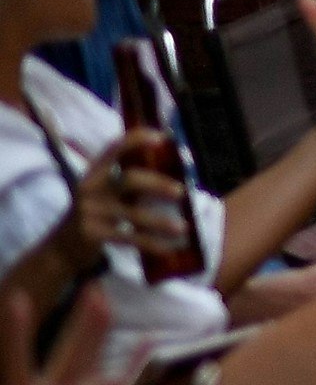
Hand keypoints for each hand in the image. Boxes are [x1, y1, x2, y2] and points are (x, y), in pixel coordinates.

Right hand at [52, 133, 192, 271]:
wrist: (63, 246)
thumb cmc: (97, 212)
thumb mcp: (104, 190)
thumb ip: (130, 179)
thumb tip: (174, 170)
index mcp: (95, 172)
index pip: (114, 149)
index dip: (137, 140)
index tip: (161, 138)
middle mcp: (90, 188)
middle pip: (129, 180)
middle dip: (158, 184)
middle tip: (181, 192)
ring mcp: (90, 212)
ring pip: (133, 214)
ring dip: (161, 221)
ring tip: (184, 227)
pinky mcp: (93, 234)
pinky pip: (129, 238)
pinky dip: (152, 243)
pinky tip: (170, 246)